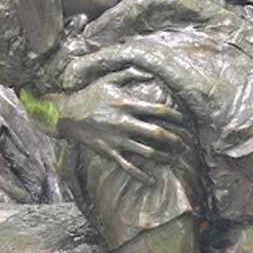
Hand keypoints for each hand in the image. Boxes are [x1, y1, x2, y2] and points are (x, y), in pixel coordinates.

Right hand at [52, 67, 189, 183]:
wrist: (67, 114)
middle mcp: (125, 122)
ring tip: (173, 158)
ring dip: (163, 156)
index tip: (184, 120)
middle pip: (157, 133)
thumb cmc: (90, 94)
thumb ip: (131, 73)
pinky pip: (128, 166)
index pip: (159, 110)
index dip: (175, 115)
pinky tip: (151, 180)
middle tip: (185, 142)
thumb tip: (150, 74)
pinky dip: (141, 175)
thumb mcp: (109, 79)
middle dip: (175, 139)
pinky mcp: (109, 152)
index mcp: (127, 104)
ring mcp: (117, 139)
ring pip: (147, 152)